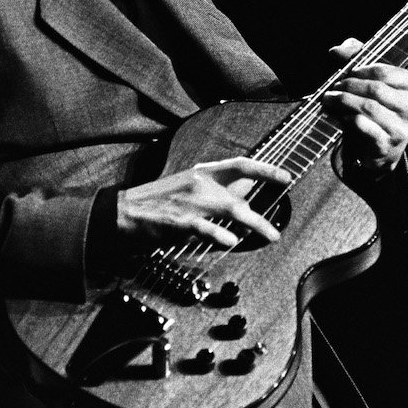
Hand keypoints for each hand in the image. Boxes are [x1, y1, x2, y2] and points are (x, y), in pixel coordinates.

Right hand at [116, 157, 288, 249]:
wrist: (123, 212)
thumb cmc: (156, 204)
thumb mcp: (186, 188)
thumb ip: (214, 193)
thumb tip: (243, 199)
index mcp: (201, 173)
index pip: (239, 165)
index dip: (264, 170)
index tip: (285, 176)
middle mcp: (199, 183)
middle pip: (240, 193)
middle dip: (264, 211)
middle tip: (279, 226)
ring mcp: (189, 202)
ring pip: (231, 209)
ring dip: (254, 224)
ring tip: (270, 236)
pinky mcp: (178, 220)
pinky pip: (205, 227)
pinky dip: (220, 234)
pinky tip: (232, 242)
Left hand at [321, 38, 407, 175]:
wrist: (379, 148)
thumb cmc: (376, 107)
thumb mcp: (370, 80)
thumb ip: (355, 57)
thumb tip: (335, 50)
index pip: (383, 72)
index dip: (360, 71)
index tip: (347, 74)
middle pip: (375, 89)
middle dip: (349, 85)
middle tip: (333, 87)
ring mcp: (402, 129)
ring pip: (368, 107)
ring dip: (343, 100)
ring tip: (329, 99)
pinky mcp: (386, 145)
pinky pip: (362, 125)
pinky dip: (347, 118)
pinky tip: (340, 116)